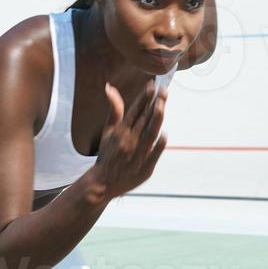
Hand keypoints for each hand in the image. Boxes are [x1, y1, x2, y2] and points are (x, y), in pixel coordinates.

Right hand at [90, 76, 167, 200]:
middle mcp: (129, 141)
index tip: (152, 85)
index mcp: (120, 131)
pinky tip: (164, 134)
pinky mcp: (144, 168)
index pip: (134, 111)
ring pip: (149, 134)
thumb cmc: (107, 154)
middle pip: (144, 119)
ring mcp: (137, 154)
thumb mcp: (108, 132)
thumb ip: (114, 110)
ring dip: (156, 119)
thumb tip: (109, 88)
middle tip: (164, 90)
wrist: (103, 182)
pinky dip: (158, 145)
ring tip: (163, 105)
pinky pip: (153, 155)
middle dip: (154, 104)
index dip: (144, 97)